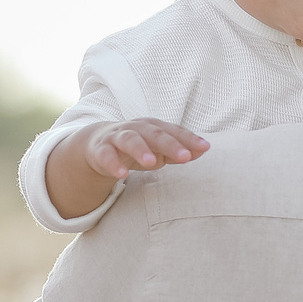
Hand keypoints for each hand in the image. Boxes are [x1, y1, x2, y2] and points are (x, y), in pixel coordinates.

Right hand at [80, 117, 206, 180]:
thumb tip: (204, 149)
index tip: (205, 147)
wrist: (98, 144)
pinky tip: (122, 174)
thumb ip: (178, 150)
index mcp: (153, 127)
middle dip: (170, 144)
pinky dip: (113, 164)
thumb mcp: (158, 149)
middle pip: (154, 133)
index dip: (189, 139)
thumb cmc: (136, 146)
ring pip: (129, 140)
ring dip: (140, 150)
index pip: (173, 131)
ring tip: (151, 163)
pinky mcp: (100, 149)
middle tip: (185, 156)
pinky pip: (106, 156)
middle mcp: (136, 128)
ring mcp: (117, 137)